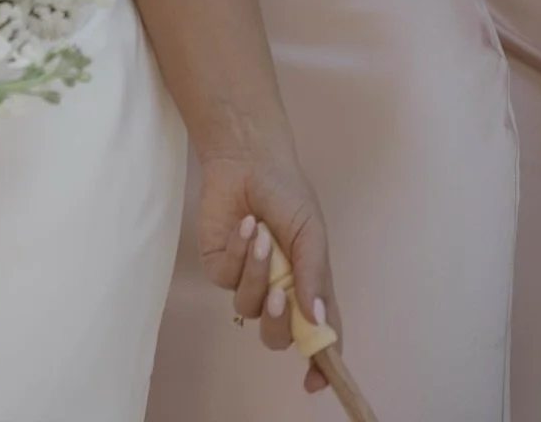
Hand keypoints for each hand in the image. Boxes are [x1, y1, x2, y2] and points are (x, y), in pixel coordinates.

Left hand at [197, 149, 337, 393]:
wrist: (248, 160)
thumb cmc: (287, 194)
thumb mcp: (312, 233)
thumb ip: (314, 276)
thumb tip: (317, 321)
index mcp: (309, 287)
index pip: (319, 336)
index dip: (320, 362)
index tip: (315, 380)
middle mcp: (279, 291)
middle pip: (278, 336)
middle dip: (279, 321)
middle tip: (280, 293)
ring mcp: (248, 281)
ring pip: (249, 308)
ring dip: (256, 273)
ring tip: (261, 235)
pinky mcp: (220, 268)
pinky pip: (228, 279)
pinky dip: (238, 253)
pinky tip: (245, 225)